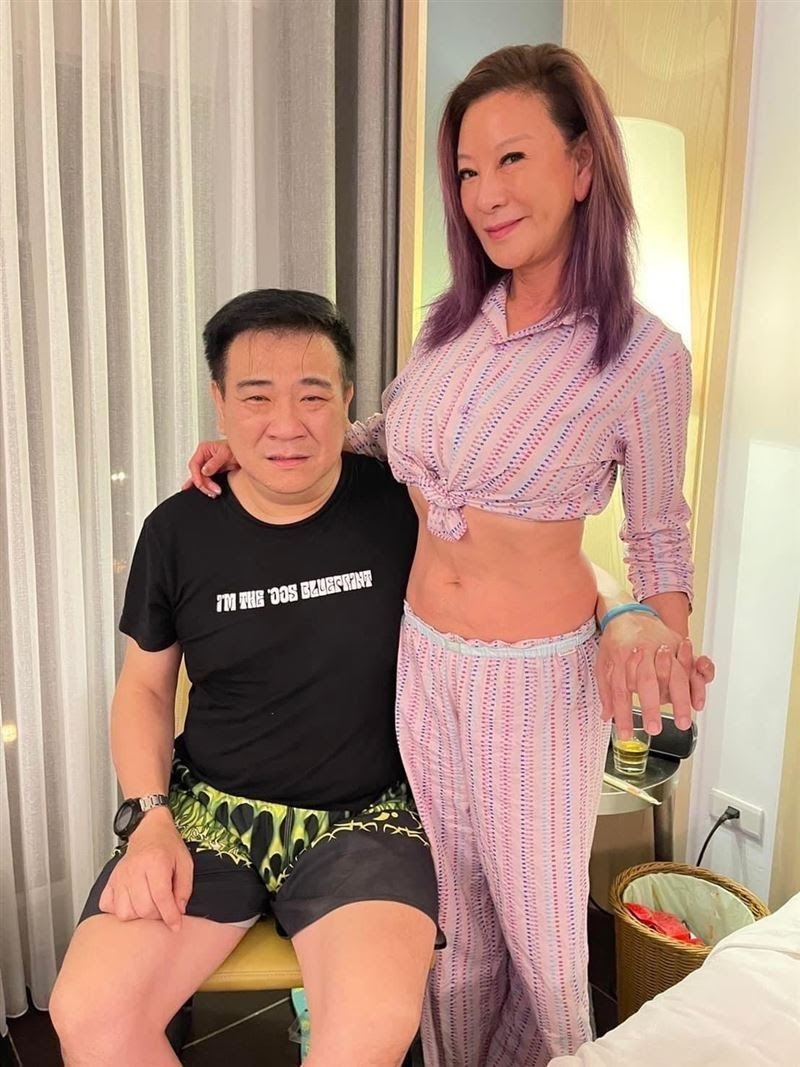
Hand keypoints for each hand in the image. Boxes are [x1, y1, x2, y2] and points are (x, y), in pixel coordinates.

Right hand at [99, 811, 192, 930]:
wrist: (150, 830)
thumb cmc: (168, 846)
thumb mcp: (185, 863)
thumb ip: (184, 889)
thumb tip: (178, 912)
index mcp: (155, 862)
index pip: (161, 897)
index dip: (170, 916)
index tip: (175, 926)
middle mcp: (134, 870)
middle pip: (143, 908)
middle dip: (157, 916)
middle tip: (164, 909)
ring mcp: (120, 876)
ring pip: (125, 912)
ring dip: (139, 915)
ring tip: (148, 905)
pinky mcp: (110, 881)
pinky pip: (108, 906)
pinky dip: (119, 910)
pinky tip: (131, 903)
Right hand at [181, 439, 237, 496]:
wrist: (246, 453)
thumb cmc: (235, 449)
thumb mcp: (225, 453)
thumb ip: (214, 462)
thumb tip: (204, 471)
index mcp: (203, 449)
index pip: (194, 465)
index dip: (196, 476)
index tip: (201, 484)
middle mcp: (204, 457)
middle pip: (197, 474)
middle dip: (204, 484)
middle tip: (212, 491)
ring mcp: (207, 465)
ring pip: (201, 479)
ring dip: (206, 487)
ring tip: (213, 493)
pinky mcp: (212, 472)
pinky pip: (206, 480)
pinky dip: (206, 487)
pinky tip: (206, 491)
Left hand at [596, 611, 714, 738]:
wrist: (628, 612)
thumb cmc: (616, 641)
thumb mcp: (603, 663)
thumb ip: (606, 691)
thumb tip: (606, 716)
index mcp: (621, 658)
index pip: (620, 691)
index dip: (623, 714)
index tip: (625, 734)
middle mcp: (643, 653)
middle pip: (647, 682)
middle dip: (651, 708)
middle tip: (655, 729)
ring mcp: (663, 649)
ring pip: (674, 675)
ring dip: (679, 701)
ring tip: (682, 722)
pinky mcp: (679, 647)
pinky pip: (693, 664)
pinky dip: (698, 681)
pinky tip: (698, 700)